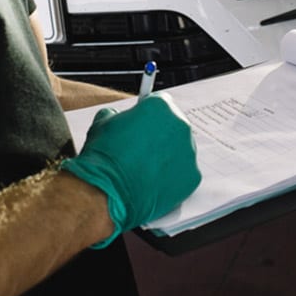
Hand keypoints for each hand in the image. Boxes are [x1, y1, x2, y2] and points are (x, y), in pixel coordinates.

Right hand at [60, 94, 200, 247]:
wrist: (107, 192)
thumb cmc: (104, 158)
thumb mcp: (102, 123)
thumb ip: (117, 115)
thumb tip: (120, 119)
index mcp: (160, 107)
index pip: (161, 103)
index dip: (150, 114)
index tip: (144, 123)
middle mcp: (180, 126)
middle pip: (174, 126)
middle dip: (160, 135)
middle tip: (142, 148)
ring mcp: (189, 152)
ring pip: (180, 150)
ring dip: (167, 156)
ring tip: (144, 168)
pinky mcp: (192, 176)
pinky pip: (183, 173)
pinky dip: (172, 177)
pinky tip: (152, 182)